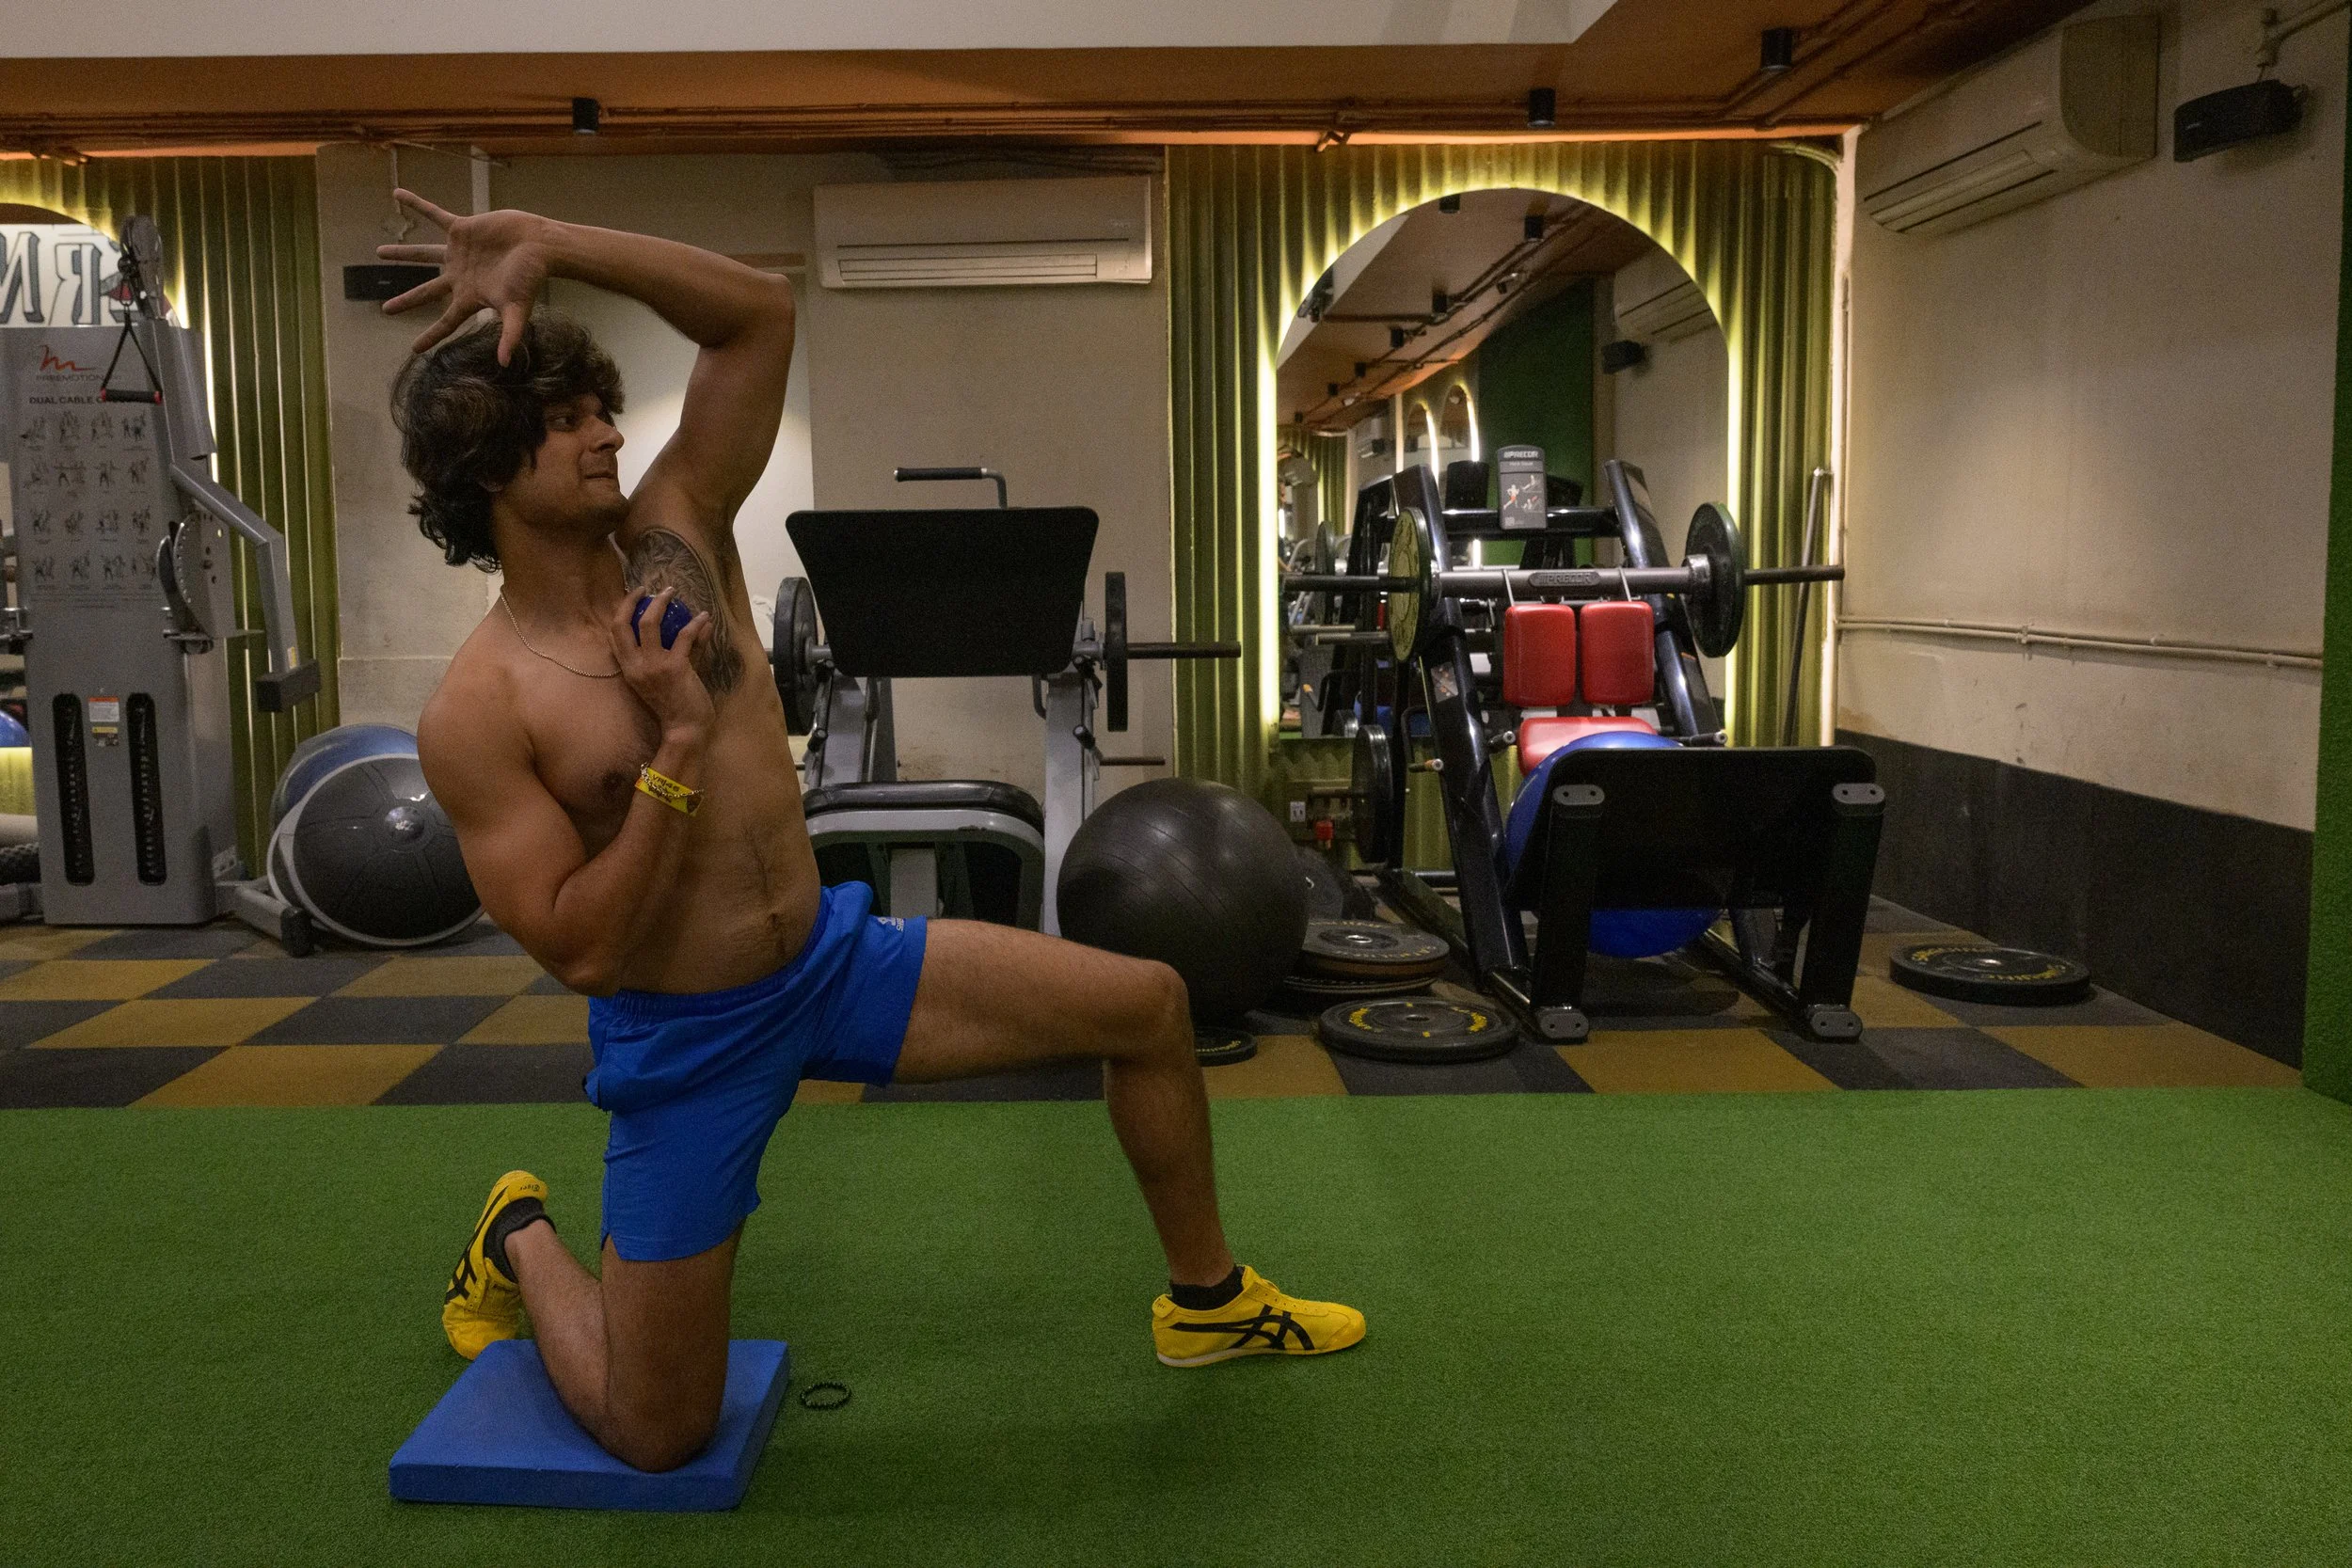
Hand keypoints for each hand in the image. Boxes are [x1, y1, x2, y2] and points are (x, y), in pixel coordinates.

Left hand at [377, 190, 553, 363]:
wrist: (539, 245)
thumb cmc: (531, 278)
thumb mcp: (518, 310)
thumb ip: (510, 335)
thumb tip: (504, 364)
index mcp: (470, 298)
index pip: (446, 322)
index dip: (431, 336)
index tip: (414, 349)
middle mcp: (460, 276)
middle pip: (427, 292)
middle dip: (407, 301)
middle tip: (387, 311)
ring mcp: (458, 252)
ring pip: (423, 254)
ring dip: (402, 254)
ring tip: (379, 252)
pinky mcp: (461, 229)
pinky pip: (434, 215)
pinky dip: (417, 205)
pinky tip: (397, 195)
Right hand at [609, 588, 714, 741]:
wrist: (686, 729)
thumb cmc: (677, 704)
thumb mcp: (668, 676)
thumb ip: (681, 650)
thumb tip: (696, 624)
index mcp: (628, 669)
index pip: (615, 633)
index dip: (623, 610)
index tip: (636, 596)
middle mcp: (636, 666)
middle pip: (623, 624)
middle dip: (633, 601)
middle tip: (649, 589)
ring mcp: (653, 667)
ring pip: (649, 624)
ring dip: (661, 603)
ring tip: (671, 592)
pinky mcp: (675, 668)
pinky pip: (684, 636)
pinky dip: (696, 624)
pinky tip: (704, 617)